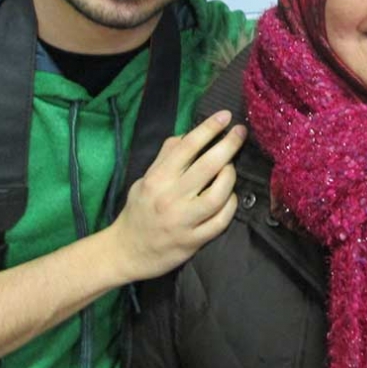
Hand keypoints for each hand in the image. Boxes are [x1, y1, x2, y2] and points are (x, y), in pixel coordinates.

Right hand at [107, 110, 246, 281]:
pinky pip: (220, 221)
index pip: (187, 147)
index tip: (225, 116)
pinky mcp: (193, 241)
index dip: (209, 128)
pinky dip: (230, 206)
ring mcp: (183, 221)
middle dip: (228, 145)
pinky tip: (230, 197)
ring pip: (218, 194)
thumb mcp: (145, 179)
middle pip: (208, 166)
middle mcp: (170, 198)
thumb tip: (188, 135)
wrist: (126, 251)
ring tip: (231, 168)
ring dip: (230, 177)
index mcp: (157, 179)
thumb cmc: (139, 210)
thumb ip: (166, 158)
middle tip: (240, 133)